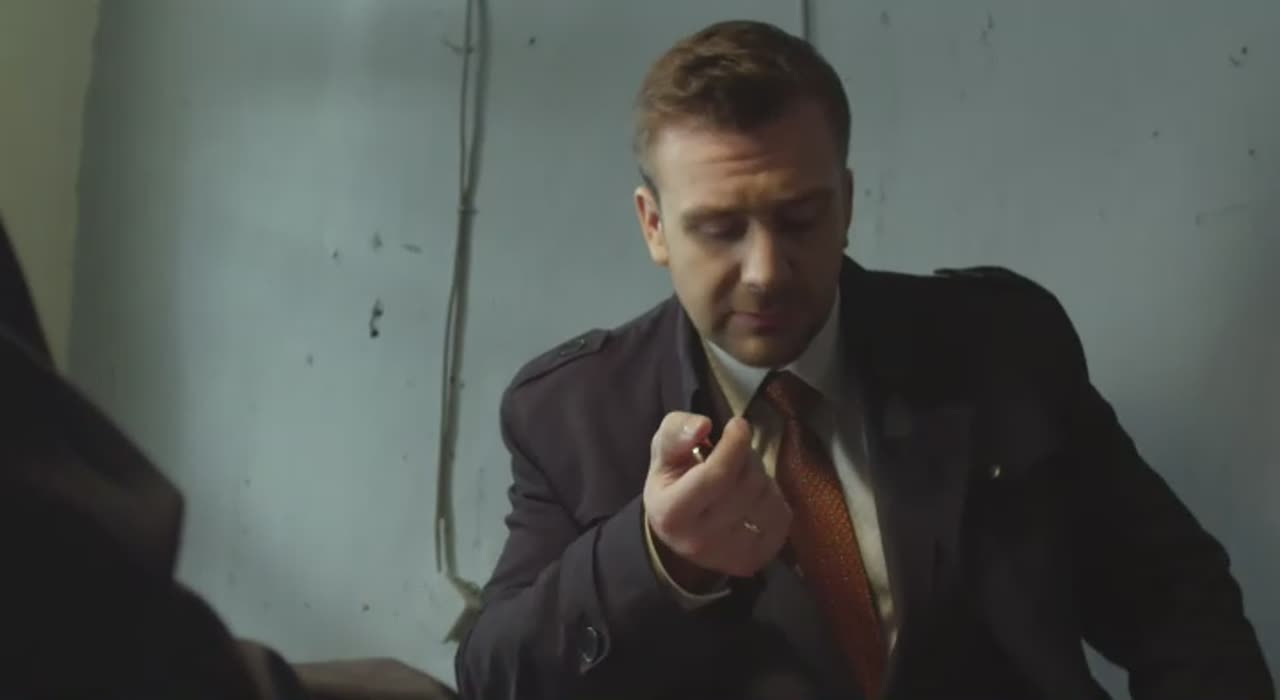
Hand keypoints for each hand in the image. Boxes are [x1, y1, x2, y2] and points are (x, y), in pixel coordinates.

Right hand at [643, 412, 791, 585]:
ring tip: (740, 476)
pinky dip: (773, 498)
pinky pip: (782, 515)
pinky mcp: (755, 561)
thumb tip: (703, 425)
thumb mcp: (662, 452)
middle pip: (746, 484)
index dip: (735, 444)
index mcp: (672, 514)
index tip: (738, 424)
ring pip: (767, 498)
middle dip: (746, 457)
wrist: (677, 533)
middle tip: (734, 453)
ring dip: (761, 477)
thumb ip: (676, 432)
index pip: (716, 476)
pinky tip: (753, 497)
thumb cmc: (671, 484)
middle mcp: (700, 541)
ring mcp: (730, 557)